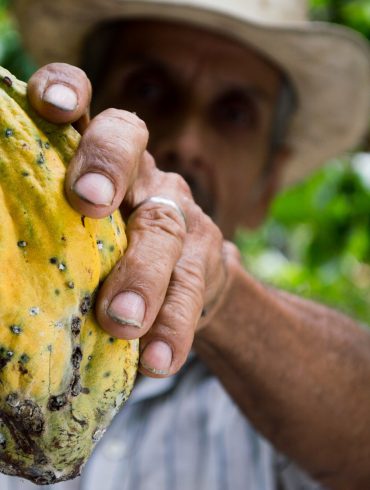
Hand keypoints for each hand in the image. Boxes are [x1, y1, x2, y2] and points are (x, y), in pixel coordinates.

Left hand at [28, 63, 239, 376]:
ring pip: (165, 228)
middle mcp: (141, 173)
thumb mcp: (79, 226)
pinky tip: (158, 360)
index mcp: (101, 157)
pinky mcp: (206, 257)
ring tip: (122, 322)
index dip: (68, 90)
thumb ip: (49, 224)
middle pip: (129, 148)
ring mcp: (178, 212)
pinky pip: (191, 289)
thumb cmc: (110, 249)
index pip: (84, 104)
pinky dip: (173, 326)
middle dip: (107, 168)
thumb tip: (2, 262)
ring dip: (143, 274)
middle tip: (87, 204)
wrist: (187, 276)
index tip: (52, 107)